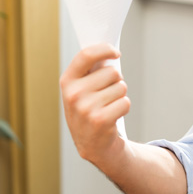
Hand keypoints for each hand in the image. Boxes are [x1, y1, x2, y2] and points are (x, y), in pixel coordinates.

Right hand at [60, 43, 129, 166]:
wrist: (92, 143)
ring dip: (120, 95)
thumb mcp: (81, 89)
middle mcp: (73, 94)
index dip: (105, 49)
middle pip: (112, 72)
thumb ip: (91, 70)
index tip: (115, 53)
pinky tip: (112, 115)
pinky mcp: (100, 120)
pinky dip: (124, 107)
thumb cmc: (89, 109)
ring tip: (108, 106)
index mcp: (67, 81)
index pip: (86, 55)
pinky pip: (125, 102)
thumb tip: (110, 52)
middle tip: (106, 94)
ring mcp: (86, 108)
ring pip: (121, 87)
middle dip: (116, 81)